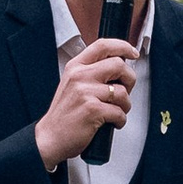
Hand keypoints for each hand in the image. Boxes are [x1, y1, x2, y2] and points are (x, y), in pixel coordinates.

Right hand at [36, 40, 138, 170]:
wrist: (50, 138)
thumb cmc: (64, 115)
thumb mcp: (72, 85)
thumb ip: (91, 73)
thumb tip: (119, 68)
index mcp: (75, 67)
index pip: (103, 45)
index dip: (122, 46)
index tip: (132, 53)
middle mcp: (79, 76)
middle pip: (118, 65)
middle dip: (129, 79)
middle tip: (125, 91)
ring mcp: (85, 92)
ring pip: (122, 91)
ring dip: (125, 105)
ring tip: (115, 112)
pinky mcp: (92, 110)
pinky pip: (119, 112)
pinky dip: (120, 120)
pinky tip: (111, 123)